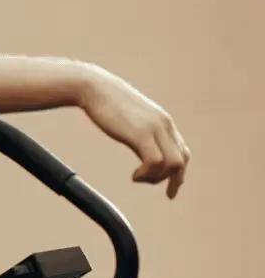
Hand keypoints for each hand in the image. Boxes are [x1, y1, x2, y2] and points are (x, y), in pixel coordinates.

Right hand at [80, 68, 191, 197]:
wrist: (94, 87)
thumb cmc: (106, 101)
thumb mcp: (128, 117)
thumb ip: (138, 128)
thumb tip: (136, 139)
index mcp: (163, 122)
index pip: (182, 152)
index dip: (179, 174)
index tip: (170, 189)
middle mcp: (164, 125)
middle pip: (182, 160)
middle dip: (172, 181)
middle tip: (151, 186)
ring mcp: (154, 129)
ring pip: (172, 164)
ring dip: (156, 178)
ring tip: (138, 177)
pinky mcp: (141, 134)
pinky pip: (155, 162)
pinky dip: (147, 175)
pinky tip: (134, 176)